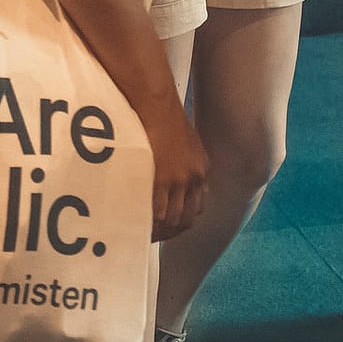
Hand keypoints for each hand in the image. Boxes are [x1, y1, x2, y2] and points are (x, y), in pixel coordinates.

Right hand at [142, 98, 208, 239]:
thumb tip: (174, 173)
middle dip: (174, 231)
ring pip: (175, 219)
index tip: (171, 225)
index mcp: (201, 169)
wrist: (158, 105)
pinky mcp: (163, 179)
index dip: (185, 218)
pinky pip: (159, 212)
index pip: (199, 205)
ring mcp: (180, 180)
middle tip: (157, 236)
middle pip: (189, 217)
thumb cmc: (165, 117)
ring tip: (146, 234)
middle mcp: (195, 178)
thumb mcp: (185, 142)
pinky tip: (141, 226)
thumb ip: (184, 161)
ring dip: (162, 230)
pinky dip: (151, 223)